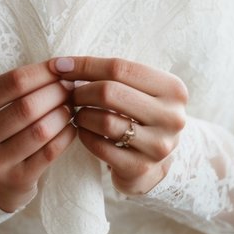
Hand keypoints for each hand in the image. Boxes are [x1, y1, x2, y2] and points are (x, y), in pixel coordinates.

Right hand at [0, 62, 73, 212]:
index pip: (12, 82)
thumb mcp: (0, 106)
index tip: (62, 68)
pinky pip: (50, 152)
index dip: (42, 72)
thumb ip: (22, 86)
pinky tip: (71, 127)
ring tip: (72, 106)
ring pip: (40, 130)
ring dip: (63, 114)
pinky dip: (66, 135)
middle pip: (26, 106)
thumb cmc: (5, 131)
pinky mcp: (15, 180)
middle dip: (56, 92)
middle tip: (72, 88)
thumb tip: (62, 66)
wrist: (0, 181)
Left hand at [50, 56, 187, 195]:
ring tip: (77, 114)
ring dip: (81, 115)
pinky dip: (85, 136)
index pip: (120, 67)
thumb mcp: (140, 92)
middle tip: (69, 94)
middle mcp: (172, 116)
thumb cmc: (140, 117)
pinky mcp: (141, 167)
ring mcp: (158, 145)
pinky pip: (100, 146)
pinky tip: (83, 132)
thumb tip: (63, 65)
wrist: (155, 164)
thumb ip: (113, 75)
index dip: (85, 65)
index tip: (60, 65)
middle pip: (110, 92)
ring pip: (104, 121)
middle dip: (81, 91)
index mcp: (173, 89)